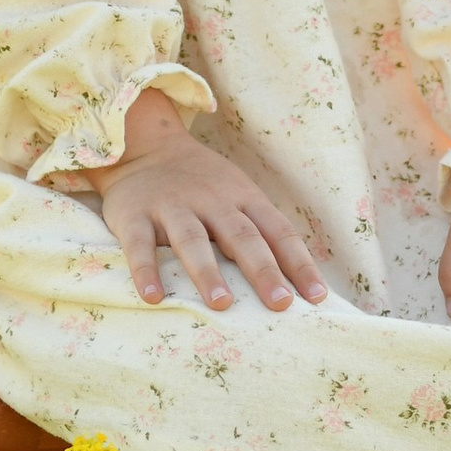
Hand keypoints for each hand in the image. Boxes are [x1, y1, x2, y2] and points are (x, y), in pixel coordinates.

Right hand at [73, 90, 327, 316]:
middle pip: (242, 236)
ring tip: (221, 304)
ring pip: (192, 240)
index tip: (317, 298)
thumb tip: (295, 285)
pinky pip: (139, 245)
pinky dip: (145, 270)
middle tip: (280, 304)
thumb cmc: (201, 184)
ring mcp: (172, 206)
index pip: (278, 231)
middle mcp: (212, 200)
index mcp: (243, 198)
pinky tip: (153, 297)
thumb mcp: (237, 195)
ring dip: (207, 272)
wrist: (144, 146)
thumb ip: (259, 232)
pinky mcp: (134, 214)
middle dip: (263, 271)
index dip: (299, 263)